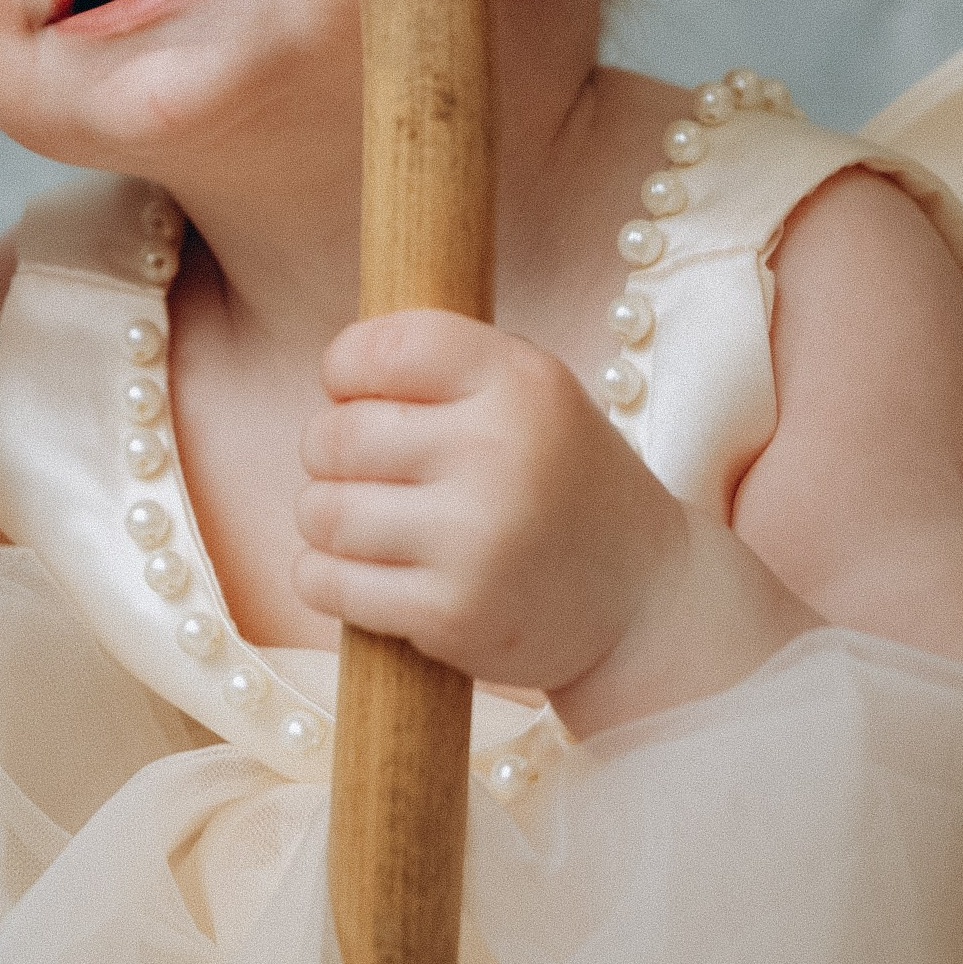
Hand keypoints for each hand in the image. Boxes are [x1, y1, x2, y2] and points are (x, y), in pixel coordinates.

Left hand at [293, 310, 694, 713]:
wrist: (640, 601)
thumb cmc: (559, 480)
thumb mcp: (529, 391)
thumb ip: (442, 366)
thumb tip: (332, 372)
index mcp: (518, 382)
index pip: (384, 348)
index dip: (345, 367)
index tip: (350, 390)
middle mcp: (497, 453)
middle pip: (338, 434)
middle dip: (327, 448)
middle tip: (361, 467)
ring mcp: (474, 540)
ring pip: (321, 510)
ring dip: (323, 514)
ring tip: (362, 519)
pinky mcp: (451, 615)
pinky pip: (327, 583)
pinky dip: (322, 576)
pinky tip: (356, 571)